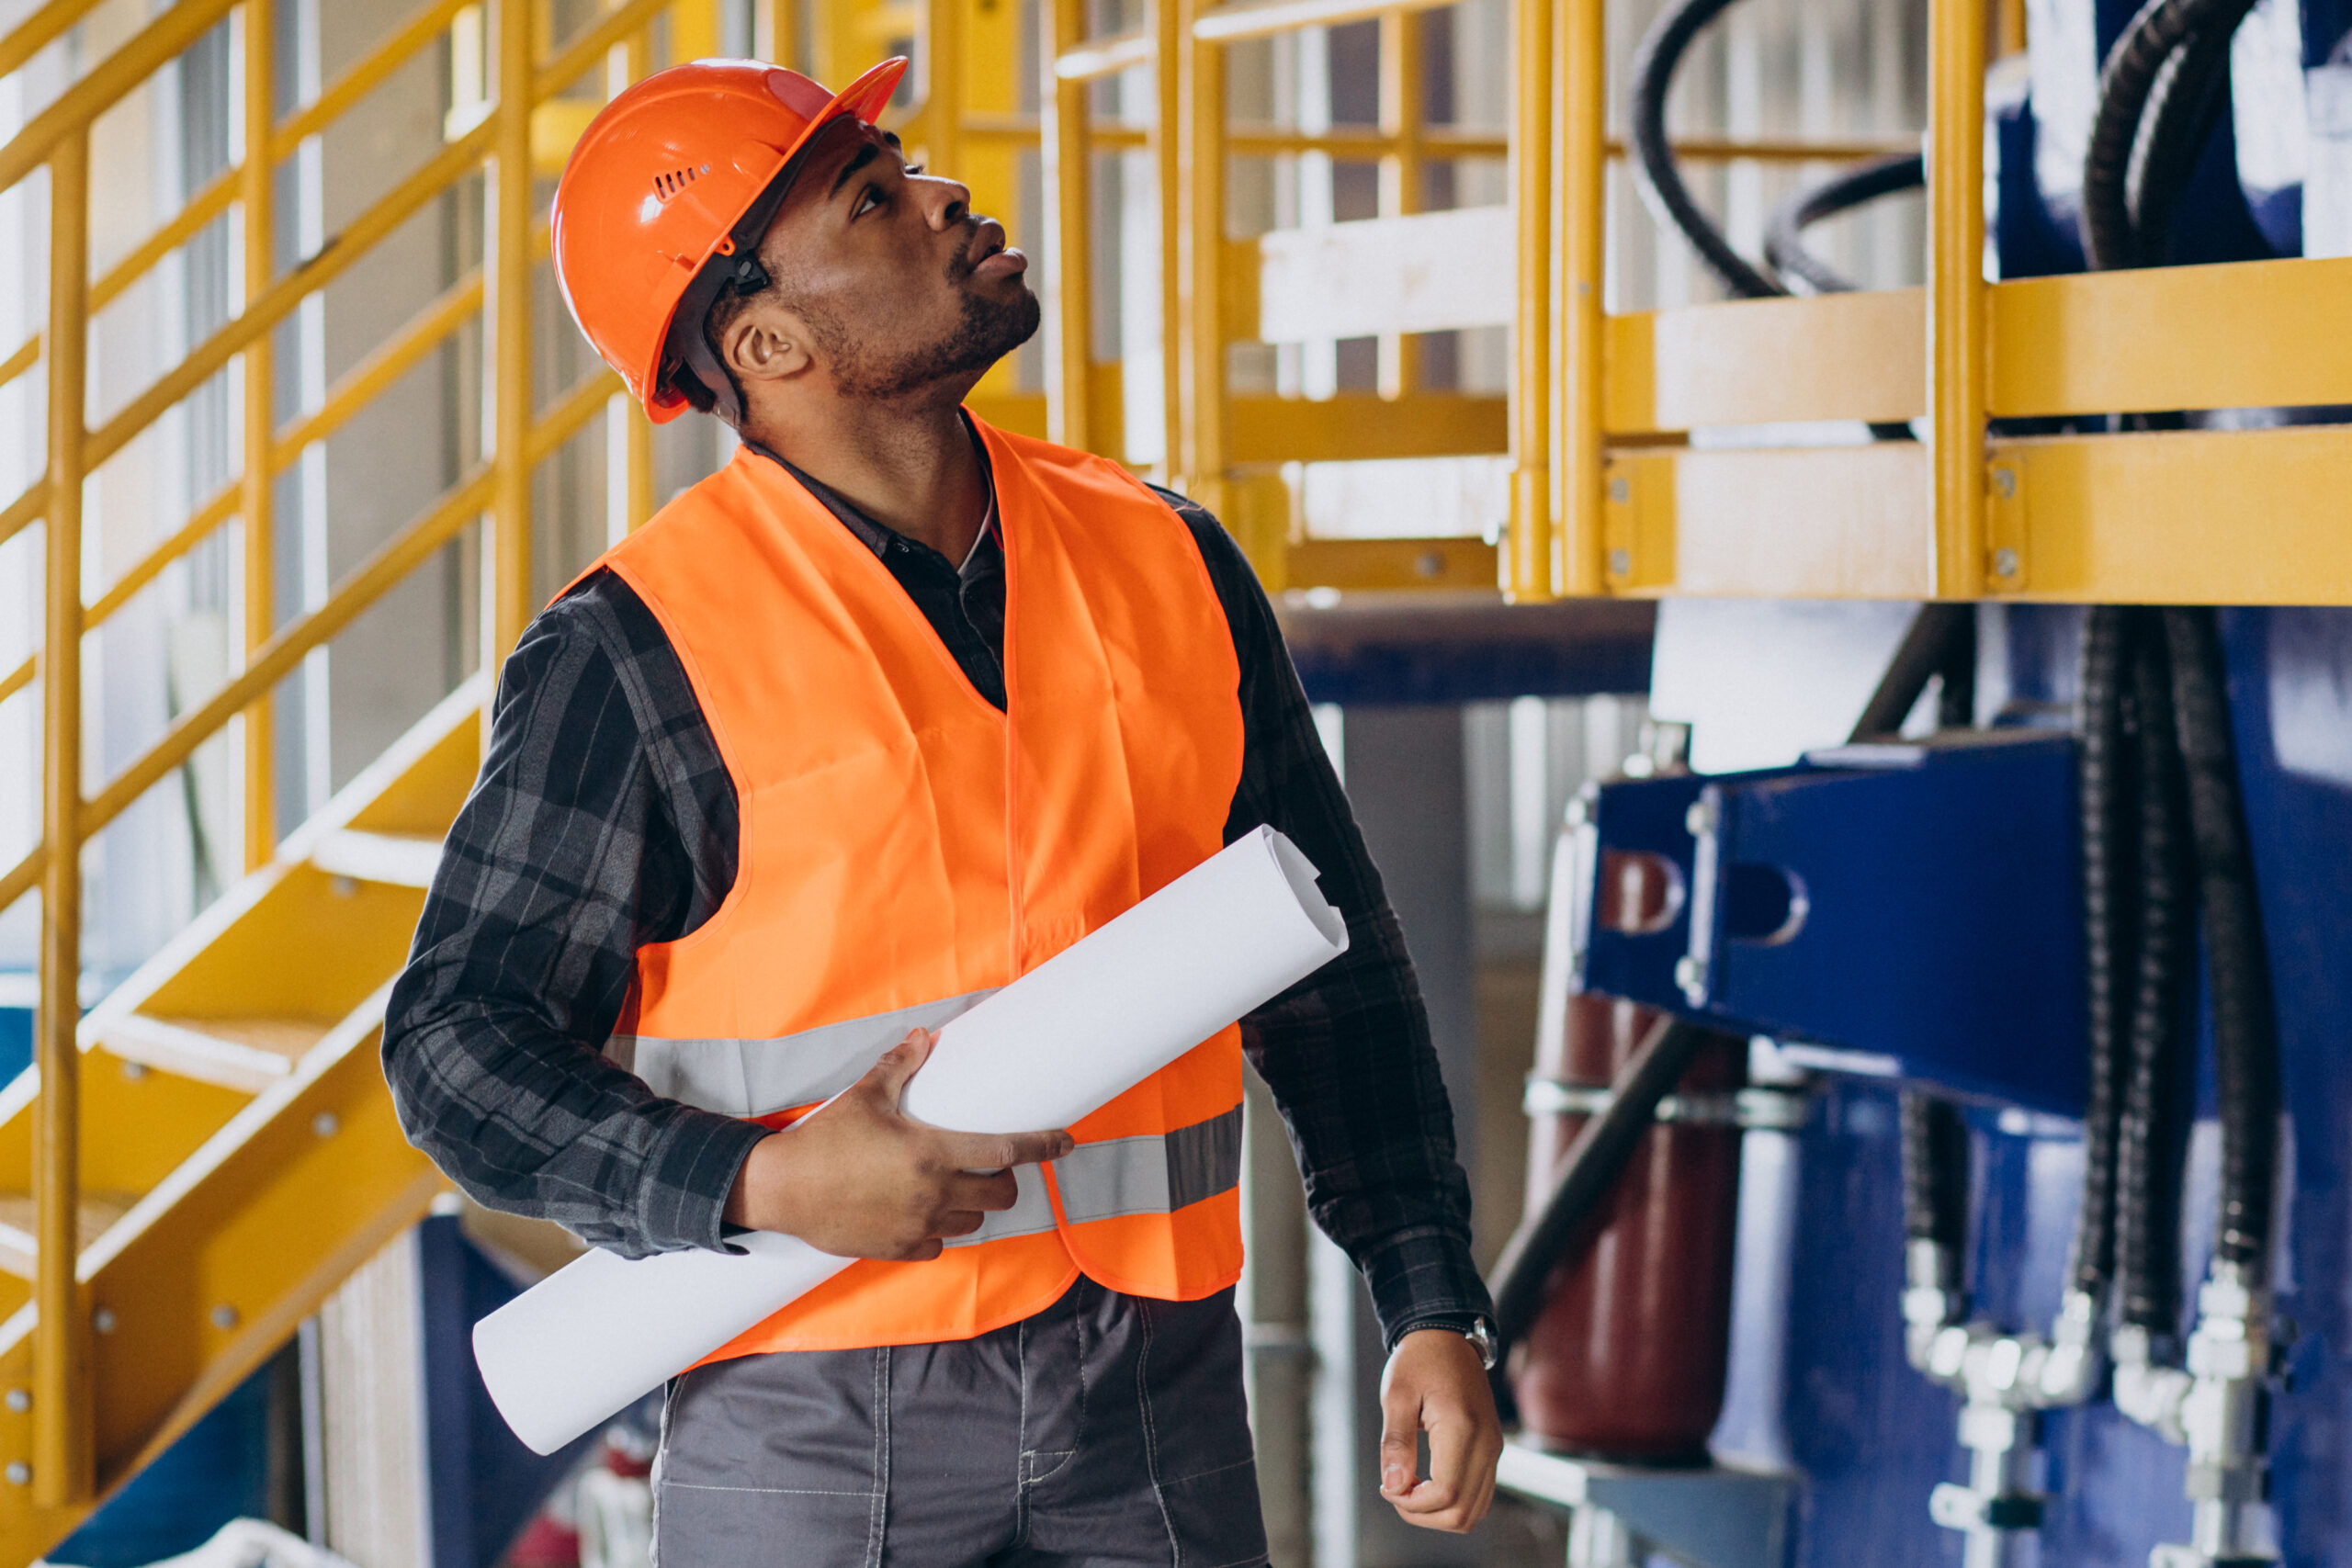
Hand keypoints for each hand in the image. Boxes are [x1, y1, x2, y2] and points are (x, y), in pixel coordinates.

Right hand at [723, 1028, 1072, 1260]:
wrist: (782, 1190)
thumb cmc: (825, 1140)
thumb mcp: (865, 1095)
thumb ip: (900, 1065)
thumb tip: (924, 1037)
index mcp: (931, 1152)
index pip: (1005, 1152)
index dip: (1043, 1146)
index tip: (1067, 1142)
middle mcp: (933, 1193)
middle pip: (1000, 1194)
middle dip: (1006, 1181)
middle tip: (994, 1168)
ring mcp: (918, 1225)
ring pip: (974, 1220)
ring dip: (975, 1205)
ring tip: (959, 1188)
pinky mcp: (900, 1248)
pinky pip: (940, 1244)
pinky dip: (942, 1229)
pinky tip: (929, 1214)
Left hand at [1377, 1328, 1504, 1532]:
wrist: (1447, 1336)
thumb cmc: (1418, 1361)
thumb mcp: (1396, 1395)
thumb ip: (1396, 1443)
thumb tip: (1393, 1486)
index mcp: (1463, 1428)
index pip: (1446, 1493)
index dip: (1413, 1503)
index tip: (1387, 1485)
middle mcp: (1487, 1444)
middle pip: (1462, 1513)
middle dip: (1422, 1513)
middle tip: (1393, 1488)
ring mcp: (1494, 1449)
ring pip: (1474, 1512)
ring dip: (1437, 1513)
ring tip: (1408, 1486)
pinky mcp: (1492, 1450)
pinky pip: (1478, 1496)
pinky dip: (1452, 1502)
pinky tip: (1425, 1482)